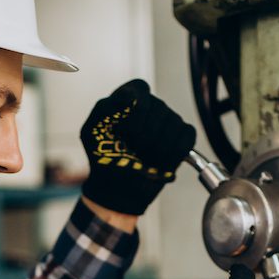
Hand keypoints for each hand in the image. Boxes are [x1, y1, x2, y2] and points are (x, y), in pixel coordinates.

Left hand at [80, 79, 195, 214]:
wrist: (118, 188)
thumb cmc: (104, 159)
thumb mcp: (92, 131)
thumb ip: (105, 108)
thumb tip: (128, 97)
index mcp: (128, 97)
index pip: (141, 89)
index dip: (135, 113)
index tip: (124, 133)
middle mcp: (151, 105)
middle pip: (159, 109)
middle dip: (144, 138)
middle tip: (133, 152)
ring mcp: (169, 119)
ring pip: (173, 124)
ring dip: (157, 149)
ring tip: (145, 160)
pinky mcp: (182, 137)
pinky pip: (187, 137)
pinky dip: (174, 155)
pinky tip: (160, 165)